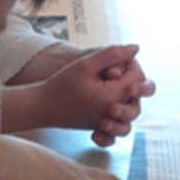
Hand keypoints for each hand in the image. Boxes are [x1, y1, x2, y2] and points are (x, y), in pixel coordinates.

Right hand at [20, 45, 156, 144]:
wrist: (42, 106)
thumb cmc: (62, 84)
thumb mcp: (86, 64)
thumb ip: (113, 54)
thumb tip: (136, 48)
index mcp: (113, 96)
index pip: (137, 78)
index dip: (130, 64)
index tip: (114, 61)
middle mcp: (114, 112)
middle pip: (138, 96)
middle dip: (130, 79)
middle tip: (113, 72)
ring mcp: (107, 122)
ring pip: (132, 115)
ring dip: (127, 98)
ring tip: (113, 88)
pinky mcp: (99, 127)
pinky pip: (117, 131)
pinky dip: (116, 124)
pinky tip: (107, 110)